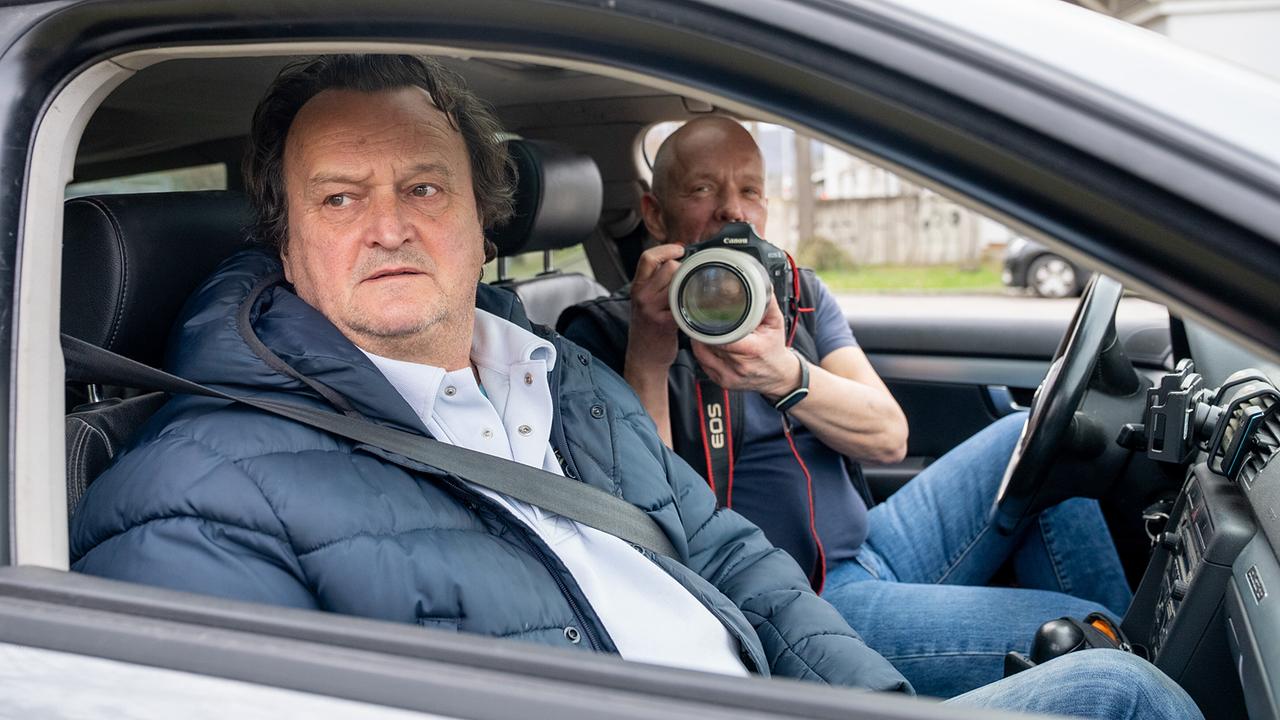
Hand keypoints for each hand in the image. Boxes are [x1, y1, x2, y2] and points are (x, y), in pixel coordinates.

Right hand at [626, 243, 685, 370]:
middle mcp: (642, 296)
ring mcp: (652, 309)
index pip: (648, 257)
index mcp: (637, 287)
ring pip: (678, 282)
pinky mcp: (665, 322)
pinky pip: (684, 303)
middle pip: (669, 267)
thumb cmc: (649, 329)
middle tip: (689, 279)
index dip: (666, 249)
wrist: (644, 358)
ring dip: (690, 284)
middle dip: (684, 269)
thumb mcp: (644, 302)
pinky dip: (694, 301)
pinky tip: (698, 304)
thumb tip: (678, 262)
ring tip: (693, 293)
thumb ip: (656, 283)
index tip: (680, 249)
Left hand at [692, 295, 801, 397]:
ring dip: (700, 340)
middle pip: (710, 344)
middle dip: (705, 330)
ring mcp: (729, 376)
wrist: (778, 376)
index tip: (707, 316)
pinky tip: (706, 343)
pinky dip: (702, 352)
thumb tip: (761, 284)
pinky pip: (703, 364)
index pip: (723, 338)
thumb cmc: (774, 348)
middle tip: (703, 318)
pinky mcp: (722, 382)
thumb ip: (767, 303)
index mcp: (753, 350)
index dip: (711, 327)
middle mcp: (739, 366)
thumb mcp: (776, 323)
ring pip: (702, 354)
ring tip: (704, 329)